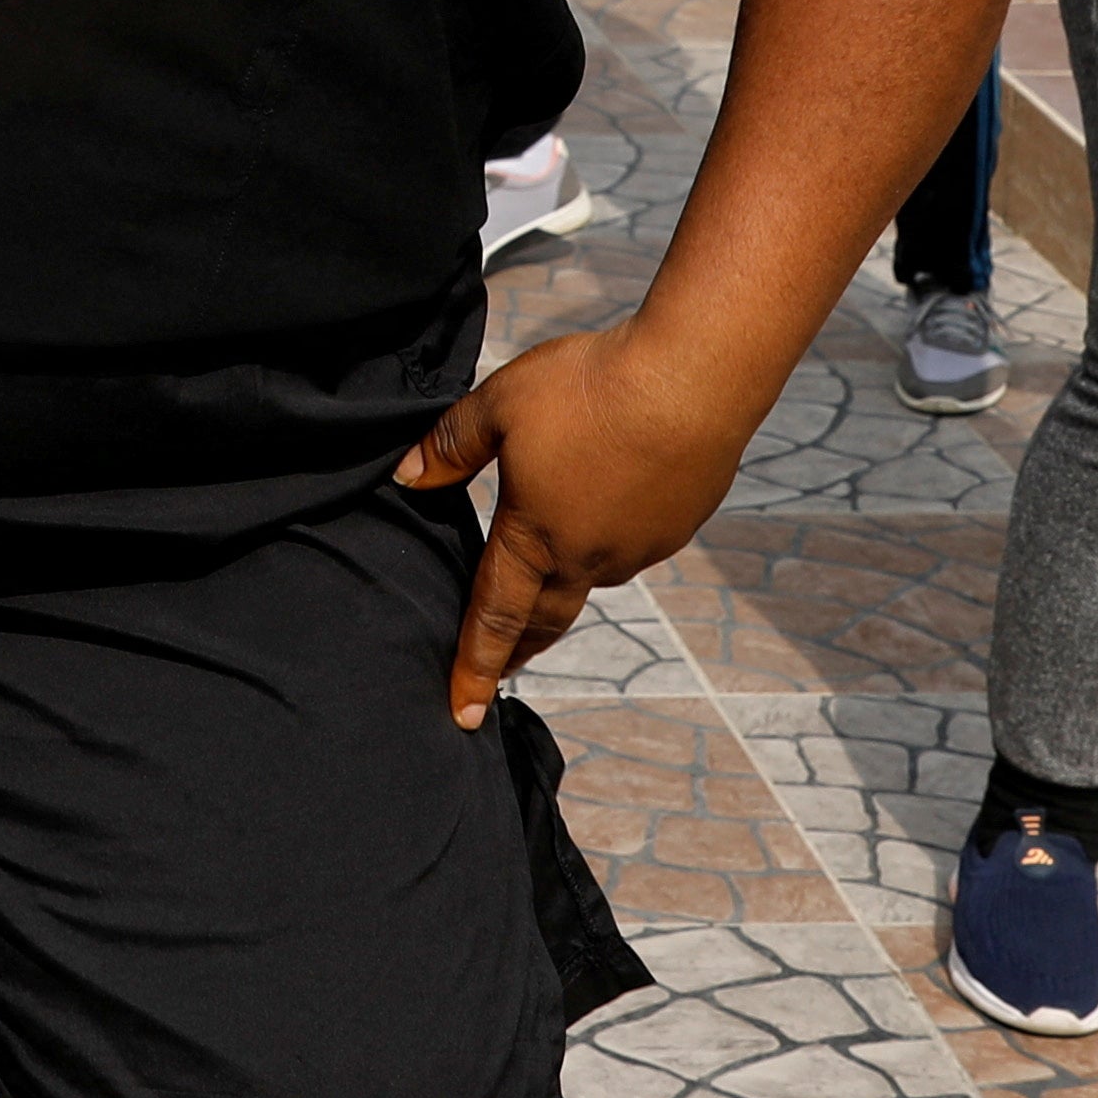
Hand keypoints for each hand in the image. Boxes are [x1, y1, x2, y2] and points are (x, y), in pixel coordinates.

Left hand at [394, 326, 757, 727]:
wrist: (690, 382)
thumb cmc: (589, 388)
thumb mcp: (501, 404)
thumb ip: (450, 445)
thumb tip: (407, 478)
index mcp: (535, 536)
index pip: (493, 617)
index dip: (474, 666)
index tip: (464, 714)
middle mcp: (588, 557)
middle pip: (544, 618)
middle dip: (519, 649)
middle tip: (503, 670)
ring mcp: (638, 547)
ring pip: (592, 575)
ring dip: (567, 582)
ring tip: (553, 564)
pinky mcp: (676, 527)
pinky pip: (632, 545)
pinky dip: (612, 539)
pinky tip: (612, 505)